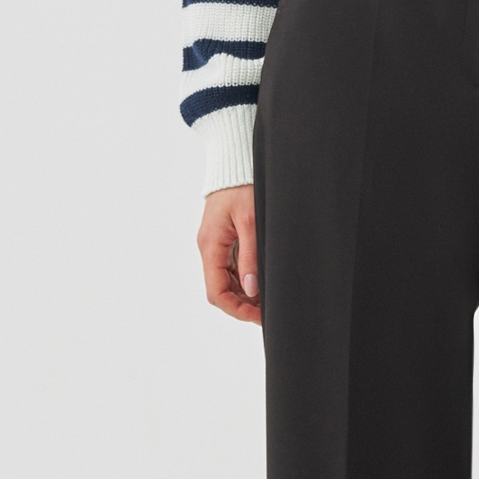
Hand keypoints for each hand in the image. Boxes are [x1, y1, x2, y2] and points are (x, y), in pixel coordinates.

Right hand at [199, 183, 260, 323]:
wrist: (235, 161)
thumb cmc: (242, 186)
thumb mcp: (250, 221)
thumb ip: (250, 257)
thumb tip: (250, 289)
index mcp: (210, 245)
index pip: (217, 291)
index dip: (236, 309)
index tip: (258, 316)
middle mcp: (210, 247)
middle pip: (220, 289)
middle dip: (242, 305)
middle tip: (268, 311)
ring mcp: (217, 244)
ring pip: (227, 280)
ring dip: (245, 294)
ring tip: (268, 299)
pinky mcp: (225, 238)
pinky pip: (232, 267)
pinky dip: (246, 279)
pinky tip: (262, 282)